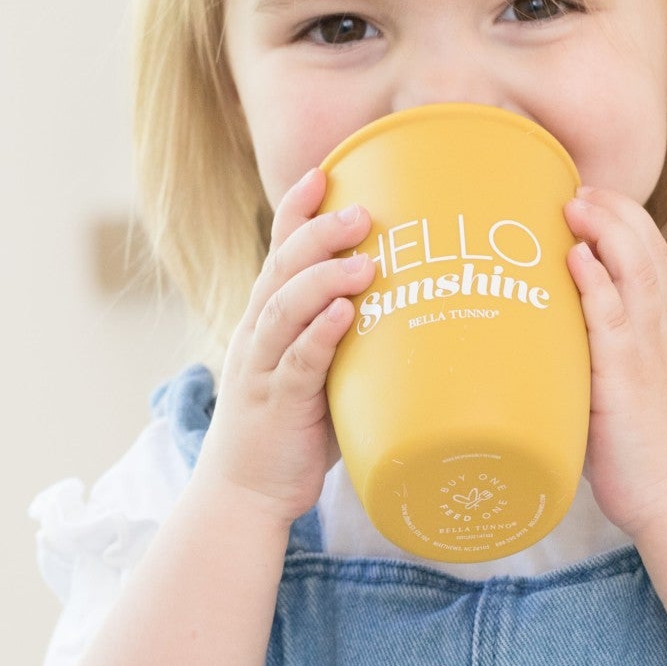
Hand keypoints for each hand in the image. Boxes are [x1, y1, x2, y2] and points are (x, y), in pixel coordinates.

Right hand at [195, 164, 371, 527]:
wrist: (246, 493)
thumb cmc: (294, 429)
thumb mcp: (319, 371)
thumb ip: (351, 338)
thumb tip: (419, 304)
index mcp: (268, 321)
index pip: (277, 252)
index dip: (296, 211)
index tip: (323, 172)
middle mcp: (259, 335)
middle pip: (281, 269)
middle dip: (318, 234)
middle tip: (360, 212)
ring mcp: (263, 369)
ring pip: (285, 309)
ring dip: (322, 279)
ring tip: (363, 260)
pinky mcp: (276, 407)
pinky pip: (297, 363)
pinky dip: (320, 335)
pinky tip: (345, 315)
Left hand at [562, 184, 666, 539]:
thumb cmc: (634, 450)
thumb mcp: (608, 390)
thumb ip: (581, 357)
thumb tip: (524, 336)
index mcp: (650, 332)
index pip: (649, 257)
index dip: (623, 221)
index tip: (590, 195)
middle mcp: (651, 333)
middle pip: (645, 250)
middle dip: (614, 211)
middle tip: (577, 186)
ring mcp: (640, 354)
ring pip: (636, 273)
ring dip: (607, 231)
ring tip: (576, 202)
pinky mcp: (623, 382)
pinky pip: (613, 322)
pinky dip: (597, 285)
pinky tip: (577, 260)